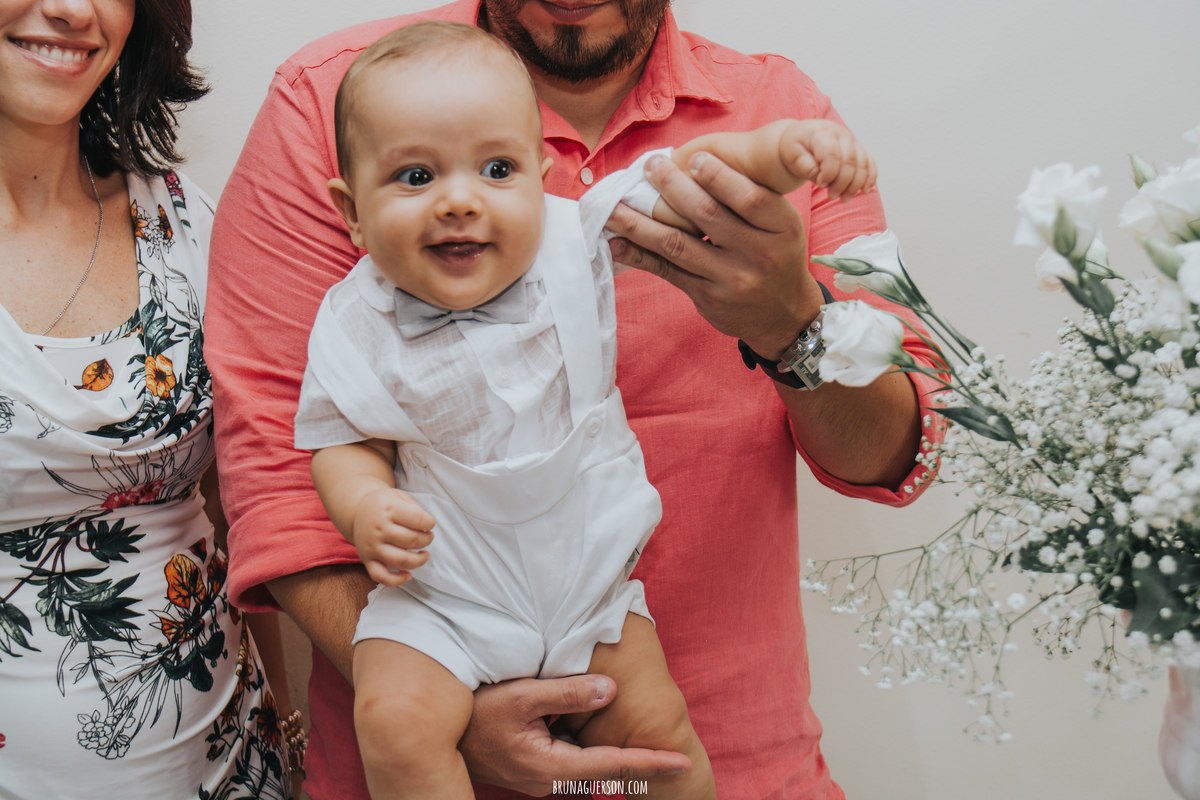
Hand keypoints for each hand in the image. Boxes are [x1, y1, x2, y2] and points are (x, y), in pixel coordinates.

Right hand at [351, 488, 434, 586]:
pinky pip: (381, 576)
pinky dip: (396, 580)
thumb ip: (416, 509)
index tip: (429, 524)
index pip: (419, 520)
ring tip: (425, 555)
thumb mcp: (400, 496)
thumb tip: (428, 528)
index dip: (430, 523)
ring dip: (418, 560)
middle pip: (412, 540)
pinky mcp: (367, 560)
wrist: (358, 511)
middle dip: (426, 540)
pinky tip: (408, 575)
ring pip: (400, 560)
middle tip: (428, 537)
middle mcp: (379, 529)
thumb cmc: (384, 505)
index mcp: (389, 509)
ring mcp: (372, 546)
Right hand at [460, 675, 691, 795]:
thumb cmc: (475, 714)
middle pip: (606, 770)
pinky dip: (593, 748)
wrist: (436, 736)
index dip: (650, 764)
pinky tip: (600, 730)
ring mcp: (542, 777)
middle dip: (642, 764)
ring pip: (590, 764)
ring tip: (651, 750)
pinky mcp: (535, 768)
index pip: (612, 765)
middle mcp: (550, 780)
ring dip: (618, 756)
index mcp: (552, 766)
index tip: (683, 763)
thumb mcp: (522, 696)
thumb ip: (568, 694)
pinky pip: (573, 758)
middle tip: (679, 759)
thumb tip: (611, 691)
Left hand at [607, 152, 821, 359]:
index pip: (750, 199)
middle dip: (672, 187)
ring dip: (640, 223)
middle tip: (649, 167)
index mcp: (781, 228)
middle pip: (708, 215)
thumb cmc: (777, 255)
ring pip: (678, 244)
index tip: (692, 157)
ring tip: (613, 206)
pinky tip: (617, 243)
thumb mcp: (781, 225)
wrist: (784, 315)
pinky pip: (668, 271)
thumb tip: (697, 163)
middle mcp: (758, 255)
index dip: (719, 177)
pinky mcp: (708, 298)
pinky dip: (639, 255)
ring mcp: (731, 279)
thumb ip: (751, 198)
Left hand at [782, 119, 876, 201]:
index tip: (820, 184)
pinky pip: (869, 163)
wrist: (801, 138)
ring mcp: (851, 141)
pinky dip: (870, 178)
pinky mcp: (857, 149)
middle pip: (850, 160)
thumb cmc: (796, 147)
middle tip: (832, 196)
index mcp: (822, 132)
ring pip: (862, 163)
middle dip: (843, 182)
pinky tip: (864, 191)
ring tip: (844, 199)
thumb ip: (808, 168)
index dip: (829, 173)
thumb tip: (825, 181)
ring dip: (856, 184)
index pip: (832, 154)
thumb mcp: (794, 156)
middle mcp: (841, 134)